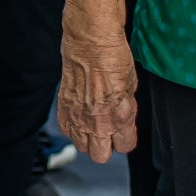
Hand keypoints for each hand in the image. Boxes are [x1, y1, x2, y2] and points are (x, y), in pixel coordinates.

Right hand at [59, 29, 140, 161]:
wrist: (89, 40)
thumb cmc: (114, 57)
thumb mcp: (131, 85)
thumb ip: (127, 108)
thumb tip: (124, 116)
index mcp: (119, 118)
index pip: (124, 147)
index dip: (126, 139)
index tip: (125, 130)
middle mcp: (97, 121)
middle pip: (99, 155)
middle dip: (106, 146)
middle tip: (109, 131)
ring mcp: (78, 114)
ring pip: (80, 145)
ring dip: (88, 137)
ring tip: (93, 123)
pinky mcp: (63, 104)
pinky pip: (66, 128)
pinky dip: (72, 126)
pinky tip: (79, 115)